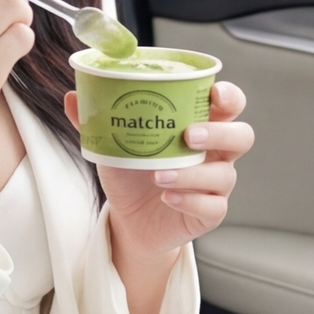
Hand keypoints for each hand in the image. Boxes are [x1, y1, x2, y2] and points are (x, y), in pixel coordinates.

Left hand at [66, 80, 251, 313]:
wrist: (129, 218)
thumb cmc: (131, 173)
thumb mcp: (112, 144)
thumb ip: (96, 120)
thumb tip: (72, 96)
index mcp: (201, 125)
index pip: (230, 104)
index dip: (229, 97)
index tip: (213, 95)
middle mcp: (215, 153)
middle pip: (241, 136)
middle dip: (219, 133)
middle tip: (186, 135)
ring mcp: (216, 184)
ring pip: (224, 175)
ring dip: (193, 173)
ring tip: (158, 175)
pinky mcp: (209, 212)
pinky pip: (212, 206)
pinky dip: (189, 200)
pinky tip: (168, 197)